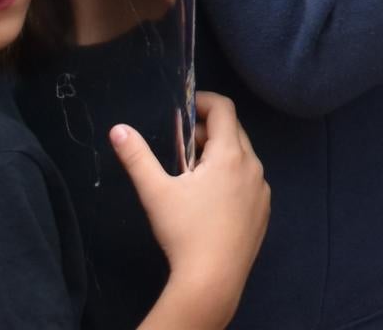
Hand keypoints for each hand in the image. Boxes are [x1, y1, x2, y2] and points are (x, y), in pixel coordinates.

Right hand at [117, 91, 268, 329]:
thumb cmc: (184, 231)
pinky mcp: (263, 211)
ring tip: (192, 175)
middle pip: (234, 131)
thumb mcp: (155, 192)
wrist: (213, 280)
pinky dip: (231, 178)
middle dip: (208, 130)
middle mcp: (253, 166)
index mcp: (231, 154)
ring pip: (243, 158)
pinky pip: (249, 182)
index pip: (224, 109)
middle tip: (181, 146)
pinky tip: (209, 201)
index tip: (184, 109)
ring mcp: (261, 190)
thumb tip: (119, 129)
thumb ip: (137, 157)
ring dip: (220, 155)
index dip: (204, 101)